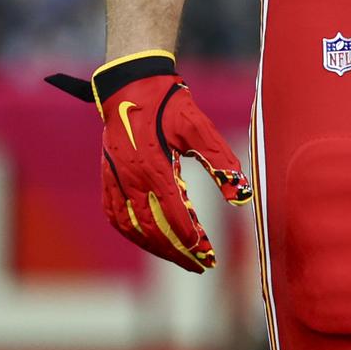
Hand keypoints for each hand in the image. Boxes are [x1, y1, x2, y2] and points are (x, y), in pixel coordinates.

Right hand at [46, 50, 252, 271]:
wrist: (131, 84)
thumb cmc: (169, 103)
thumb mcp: (199, 127)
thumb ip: (221, 161)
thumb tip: (242, 195)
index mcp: (154, 166)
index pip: (172, 213)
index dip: (190, 237)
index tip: (207, 254)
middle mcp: (131, 177)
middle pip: (152, 228)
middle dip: (177, 251)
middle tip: (201, 265)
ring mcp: (116, 178)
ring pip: (132, 226)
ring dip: (155, 247)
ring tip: (179, 258)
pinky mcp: (108, 176)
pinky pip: (114, 214)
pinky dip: (130, 233)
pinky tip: (146, 240)